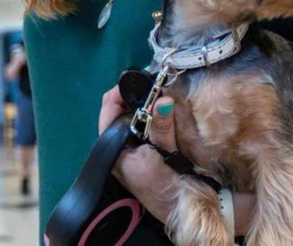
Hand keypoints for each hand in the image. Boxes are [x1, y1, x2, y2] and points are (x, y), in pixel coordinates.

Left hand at [98, 86, 182, 223]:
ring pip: (129, 124)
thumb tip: (162, 100)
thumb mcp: (166, 152)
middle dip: (131, 99)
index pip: (108, 116)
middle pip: (118, 118)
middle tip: (148, 82)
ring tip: (154, 91)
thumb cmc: (171, 185)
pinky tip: (158, 110)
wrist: (184, 211)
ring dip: (140, 108)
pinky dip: (147, 120)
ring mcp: (128, 157)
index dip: (117, 96)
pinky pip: (139, 133)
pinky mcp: (140, 159)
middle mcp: (118, 155)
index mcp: (116, 154)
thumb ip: (162, 126)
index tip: (133, 81)